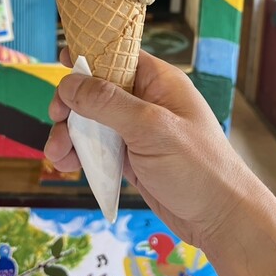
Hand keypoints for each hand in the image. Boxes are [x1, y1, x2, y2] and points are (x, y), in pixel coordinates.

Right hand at [44, 49, 252, 246]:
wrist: (219, 219)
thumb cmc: (196, 165)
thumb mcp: (150, 128)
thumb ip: (107, 103)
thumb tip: (69, 83)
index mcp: (158, 81)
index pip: (118, 56)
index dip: (90, 57)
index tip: (63, 61)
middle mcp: (145, 101)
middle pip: (97, 90)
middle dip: (72, 103)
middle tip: (56, 116)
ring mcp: (136, 130)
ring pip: (92, 121)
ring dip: (69, 133)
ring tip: (56, 154)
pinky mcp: (130, 156)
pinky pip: (96, 146)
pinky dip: (79, 153)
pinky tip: (66, 164)